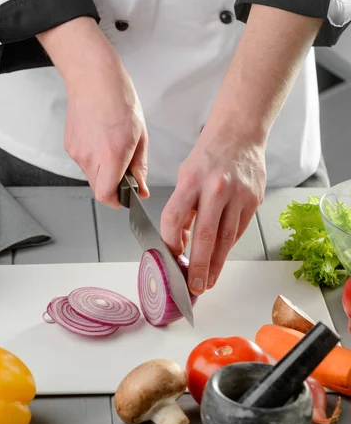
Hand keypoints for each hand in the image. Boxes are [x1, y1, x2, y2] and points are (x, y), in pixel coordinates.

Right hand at [38, 18, 148, 207]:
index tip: (126, 198)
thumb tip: (140, 188)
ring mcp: (77, 152)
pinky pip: (84, 161)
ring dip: (104, 170)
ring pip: (91, 175)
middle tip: (125, 168)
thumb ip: (139, 167)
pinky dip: (95, 158)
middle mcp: (90, 156)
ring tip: (113, 145)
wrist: (92, 77)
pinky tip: (101, 138)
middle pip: (99, 188)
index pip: (106, 195)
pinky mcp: (69, 145)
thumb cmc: (119, 98)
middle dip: (113, 185)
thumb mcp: (141, 135)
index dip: (117, 201)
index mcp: (111, 154)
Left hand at [161, 4, 322, 295]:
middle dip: (198, 266)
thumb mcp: (186, 175)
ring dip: (216, 264)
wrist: (240, 136)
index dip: (171, 242)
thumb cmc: (209, 156)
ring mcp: (238, 196)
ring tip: (207, 282)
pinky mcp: (254, 201)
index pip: (175, 217)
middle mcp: (216, 189)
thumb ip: (181, 208)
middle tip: (194, 287)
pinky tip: (221, 260)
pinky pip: (238, 231)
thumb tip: (178, 243)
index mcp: (192, 180)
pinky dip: (228, 247)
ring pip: (226, 238)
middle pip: (205, 235)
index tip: (170, 259)